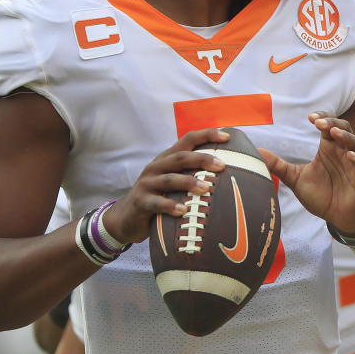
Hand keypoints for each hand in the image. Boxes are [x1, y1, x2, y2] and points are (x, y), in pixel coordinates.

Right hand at [101, 128, 229, 243]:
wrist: (126, 218)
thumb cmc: (159, 198)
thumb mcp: (173, 184)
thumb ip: (193, 175)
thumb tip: (228, 173)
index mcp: (167, 159)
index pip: (188, 140)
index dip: (206, 135)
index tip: (227, 137)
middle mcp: (156, 167)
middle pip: (180, 157)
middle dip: (202, 159)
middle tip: (222, 165)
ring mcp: (147, 184)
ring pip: (169, 179)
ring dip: (188, 182)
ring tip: (206, 188)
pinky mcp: (140, 202)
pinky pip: (156, 203)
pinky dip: (169, 206)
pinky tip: (183, 211)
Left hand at [259, 112, 354, 235]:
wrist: (337, 219)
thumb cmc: (321, 196)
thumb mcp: (296, 179)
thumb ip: (278, 165)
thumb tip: (257, 153)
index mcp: (329, 149)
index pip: (328, 125)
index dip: (322, 117)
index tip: (310, 117)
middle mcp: (343, 152)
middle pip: (343, 129)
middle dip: (333, 123)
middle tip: (319, 122)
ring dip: (346, 136)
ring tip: (333, 133)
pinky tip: (350, 156)